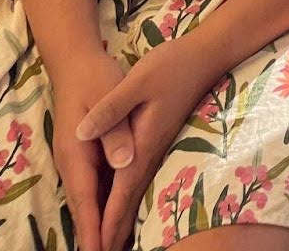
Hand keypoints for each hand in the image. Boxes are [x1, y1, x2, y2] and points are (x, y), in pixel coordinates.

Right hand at [50, 52, 134, 250]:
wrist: (76, 60)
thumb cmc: (95, 76)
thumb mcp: (111, 94)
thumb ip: (116, 129)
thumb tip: (123, 164)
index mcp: (77, 152)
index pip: (86, 200)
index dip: (94, 229)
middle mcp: (72, 162)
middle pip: (83, 207)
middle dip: (93, 236)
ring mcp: (75, 160)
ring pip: (86, 200)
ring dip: (96, 225)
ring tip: (111, 247)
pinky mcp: (84, 154)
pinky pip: (91, 188)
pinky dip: (99, 207)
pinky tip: (111, 219)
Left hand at [75, 36, 219, 250]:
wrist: (205, 56)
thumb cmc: (170, 65)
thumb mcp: (136, 81)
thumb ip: (111, 109)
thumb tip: (83, 135)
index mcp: (141, 145)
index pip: (120, 195)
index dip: (106, 225)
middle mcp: (150, 154)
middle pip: (129, 203)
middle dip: (115, 233)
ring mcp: (156, 149)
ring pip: (136, 195)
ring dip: (123, 221)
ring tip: (111, 244)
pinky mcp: (158, 141)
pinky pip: (140, 181)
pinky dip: (129, 201)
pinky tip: (125, 206)